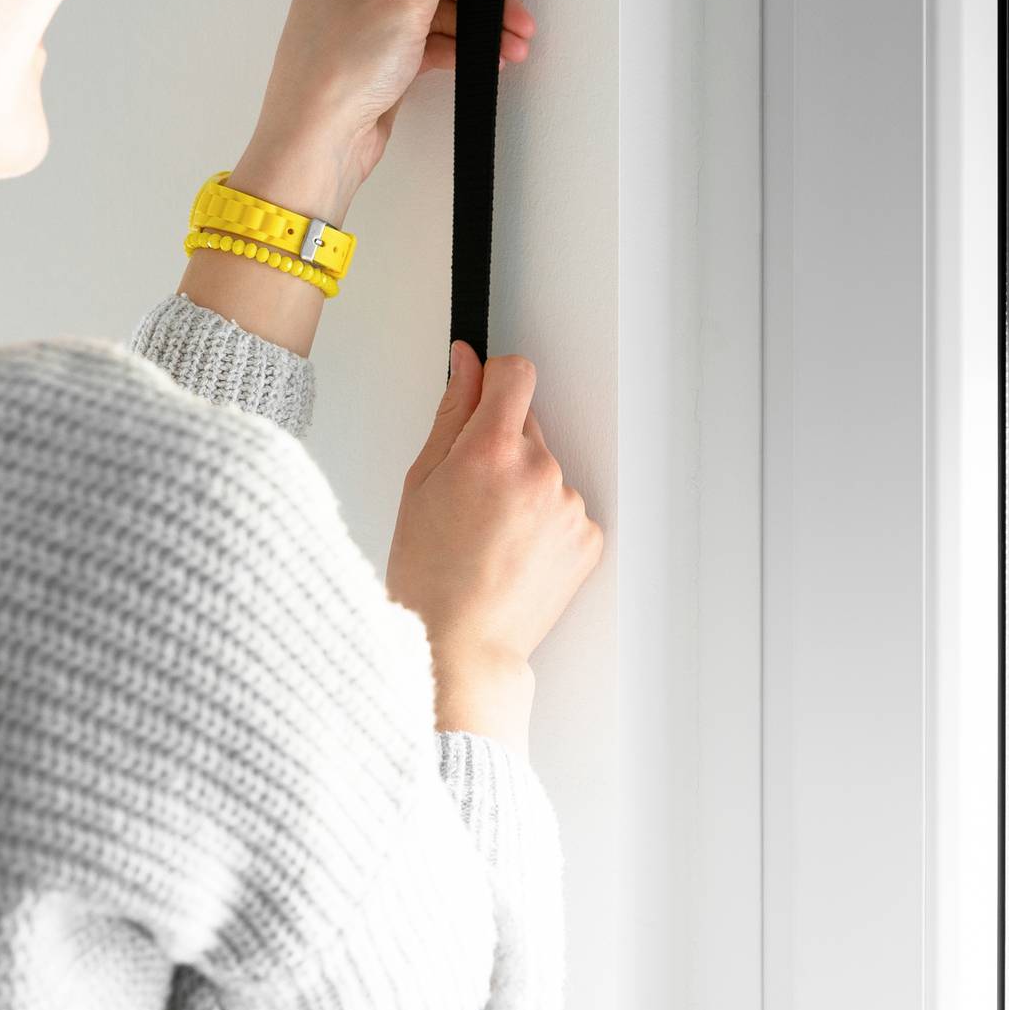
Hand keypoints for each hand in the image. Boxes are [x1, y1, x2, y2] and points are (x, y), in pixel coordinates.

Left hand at [242, 0, 537, 221]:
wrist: (317, 143)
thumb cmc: (335, 71)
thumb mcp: (404, 0)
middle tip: (514, 14)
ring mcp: (366, 17)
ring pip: (436, 8)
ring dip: (476, 27)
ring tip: (511, 45)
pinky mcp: (381, 53)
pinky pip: (429, 38)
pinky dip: (459, 47)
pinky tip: (486, 58)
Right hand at [386, 339, 603, 710]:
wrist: (458, 645)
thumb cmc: (428, 574)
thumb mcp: (420, 481)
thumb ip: (452, 413)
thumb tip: (467, 363)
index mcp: (493, 450)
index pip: (516, 374)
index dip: (495, 380)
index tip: (483, 397)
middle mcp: (541, 472)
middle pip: (527, 428)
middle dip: (500, 448)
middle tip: (468, 497)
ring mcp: (570, 507)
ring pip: (546, 472)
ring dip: (523, 489)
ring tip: (488, 537)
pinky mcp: (588, 538)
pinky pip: (565, 510)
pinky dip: (543, 524)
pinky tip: (512, 554)